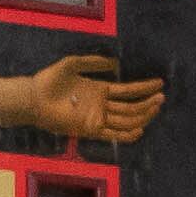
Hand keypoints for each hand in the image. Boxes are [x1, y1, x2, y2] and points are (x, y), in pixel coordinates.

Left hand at [29, 56, 166, 146]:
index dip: (144, 87)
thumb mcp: (72, 64)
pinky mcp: (89, 129)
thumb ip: (93, 62)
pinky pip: (112, 134)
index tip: (159, 83)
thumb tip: (115, 63)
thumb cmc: (49, 81)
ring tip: (156, 106)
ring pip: (126, 119)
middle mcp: (101, 106)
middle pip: (130, 107)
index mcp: (100, 90)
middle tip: (162, 97)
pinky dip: (126, 134)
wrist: (33, 98)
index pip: (127, 91)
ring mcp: (96, 118)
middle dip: (147, 102)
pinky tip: (139, 129)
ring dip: (142, 115)